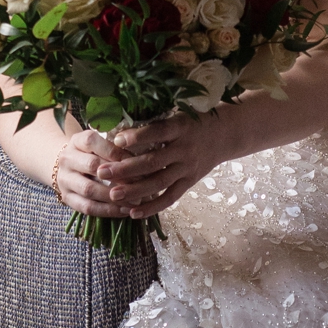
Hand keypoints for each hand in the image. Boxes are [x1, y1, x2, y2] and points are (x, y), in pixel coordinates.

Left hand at [86, 113, 232, 217]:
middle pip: (154, 162)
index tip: (116, 140)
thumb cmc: (193, 121)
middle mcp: (185, 149)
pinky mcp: (189, 182)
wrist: (225, 134)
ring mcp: (188, 168)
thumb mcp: (178, 114)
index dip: (138, 137)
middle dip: (126, 168)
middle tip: (102, 172)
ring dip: (135, 191)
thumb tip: (119, 125)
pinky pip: (170, 198)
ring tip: (113, 194)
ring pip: (159, 182)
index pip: (158, 132)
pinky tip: (133, 213)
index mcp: (181, 127)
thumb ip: (155, 121)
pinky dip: (152, 207)